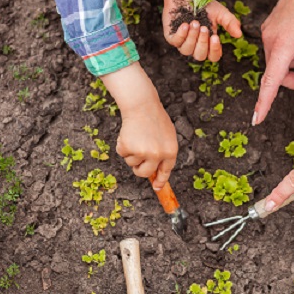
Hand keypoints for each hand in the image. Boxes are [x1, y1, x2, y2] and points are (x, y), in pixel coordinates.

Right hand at [101, 63, 177, 190]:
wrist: (142, 105)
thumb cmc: (155, 118)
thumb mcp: (167, 136)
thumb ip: (164, 152)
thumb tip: (157, 171)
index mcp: (170, 151)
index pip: (165, 171)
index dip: (160, 181)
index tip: (157, 187)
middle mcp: (158, 154)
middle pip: (145, 173)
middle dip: (138, 170)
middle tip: (137, 160)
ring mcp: (143, 152)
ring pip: (131, 162)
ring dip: (130, 152)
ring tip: (136, 136)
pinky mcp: (129, 148)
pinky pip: (122, 154)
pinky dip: (122, 145)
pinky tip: (128, 134)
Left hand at [158, 0, 241, 61]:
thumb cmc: (204, 5)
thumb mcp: (220, 13)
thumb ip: (230, 23)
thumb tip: (239, 34)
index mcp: (208, 42)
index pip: (213, 56)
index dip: (214, 51)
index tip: (215, 37)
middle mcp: (195, 45)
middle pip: (199, 56)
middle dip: (202, 42)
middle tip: (204, 27)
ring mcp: (183, 42)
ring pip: (186, 51)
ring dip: (192, 37)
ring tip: (194, 22)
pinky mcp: (171, 36)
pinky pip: (175, 42)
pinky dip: (181, 35)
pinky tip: (185, 25)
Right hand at [252, 0, 293, 124]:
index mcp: (282, 45)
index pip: (270, 82)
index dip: (264, 103)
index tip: (256, 120)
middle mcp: (269, 40)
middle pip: (278, 73)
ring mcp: (267, 32)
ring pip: (279, 61)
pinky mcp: (270, 27)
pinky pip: (279, 49)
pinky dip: (292, 52)